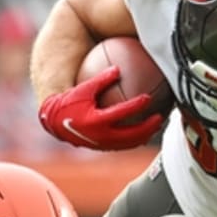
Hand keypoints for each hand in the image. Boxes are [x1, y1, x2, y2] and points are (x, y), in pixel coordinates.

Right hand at [38, 67, 166, 150]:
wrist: (56, 123)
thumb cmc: (69, 102)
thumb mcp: (83, 89)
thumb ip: (100, 80)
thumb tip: (118, 69)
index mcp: (96, 121)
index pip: (121, 113)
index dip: (136, 106)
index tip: (148, 98)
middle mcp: (102, 136)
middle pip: (132, 135)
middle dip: (148, 127)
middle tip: (160, 117)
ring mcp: (104, 144)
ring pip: (130, 143)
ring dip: (145, 135)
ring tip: (156, 125)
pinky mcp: (105, 147)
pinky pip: (125, 145)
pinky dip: (136, 138)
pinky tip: (145, 130)